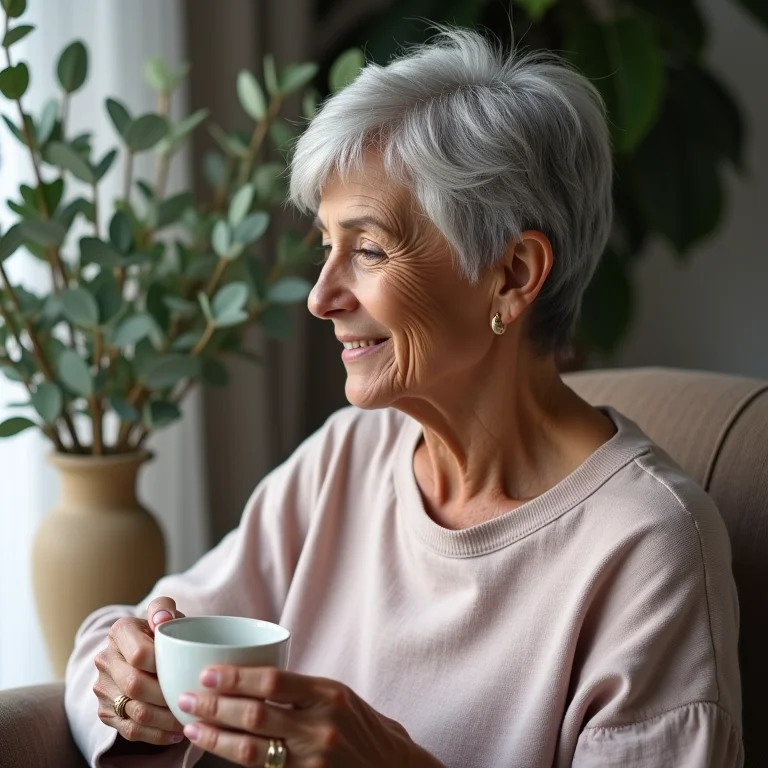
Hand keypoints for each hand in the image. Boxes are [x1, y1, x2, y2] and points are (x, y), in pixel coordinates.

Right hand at [93, 596, 186, 745]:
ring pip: (135, 712)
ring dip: (166, 720)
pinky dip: (157, 735)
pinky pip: (130, 730)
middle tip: (192, 701)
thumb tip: (162, 619)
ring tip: (190, 719)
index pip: (139, 654)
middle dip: (167, 696)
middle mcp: (105, 659)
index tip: (182, 668)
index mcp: (119, 632)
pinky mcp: (106, 711)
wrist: (143, 649)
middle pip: (135, 686)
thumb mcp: (166, 612)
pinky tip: (176, 733)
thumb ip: (164, 607)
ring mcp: (103, 688)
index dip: (163, 665)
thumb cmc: (162, 630)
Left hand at [177, 666, 430, 766]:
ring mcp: (314, 760)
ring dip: (216, 738)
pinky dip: (237, 761)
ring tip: (192, 728)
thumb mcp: (336, 695)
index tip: (207, 673)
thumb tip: (247, 677)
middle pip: (257, 714)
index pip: (274, 680)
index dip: (236, 677)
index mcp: (328, 694)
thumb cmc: (358, 725)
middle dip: (215, 706)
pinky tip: (217, 754)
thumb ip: (298, 689)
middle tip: (186, 698)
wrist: (390, 767)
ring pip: (252, 750)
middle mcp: (321, 727)